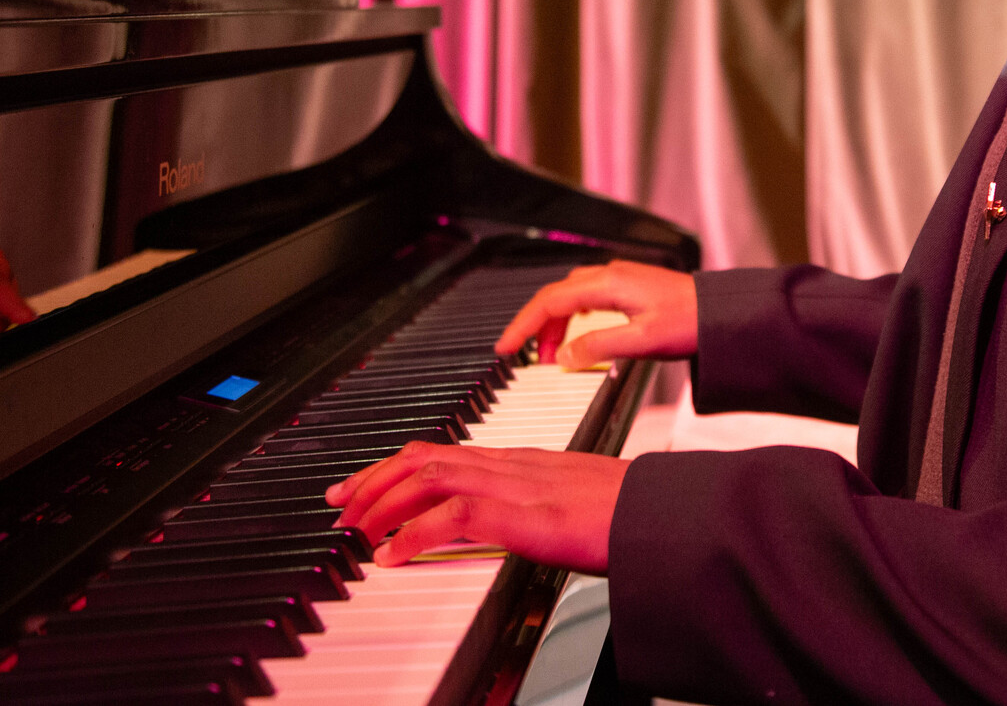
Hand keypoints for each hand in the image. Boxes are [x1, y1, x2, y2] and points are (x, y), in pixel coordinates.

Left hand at [326, 442, 626, 571]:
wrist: (666, 514)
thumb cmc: (630, 514)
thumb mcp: (570, 505)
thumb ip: (534, 508)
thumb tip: (506, 526)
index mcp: (521, 461)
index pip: (443, 451)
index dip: (394, 465)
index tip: (361, 485)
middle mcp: (512, 464)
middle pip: (424, 457)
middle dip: (373, 479)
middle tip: (339, 504)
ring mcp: (518, 486)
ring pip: (430, 476)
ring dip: (383, 502)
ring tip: (356, 530)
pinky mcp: (527, 515)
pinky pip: (455, 517)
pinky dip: (415, 532)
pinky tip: (393, 556)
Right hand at [492, 260, 696, 369]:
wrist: (721, 313)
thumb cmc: (689, 322)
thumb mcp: (641, 341)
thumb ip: (598, 347)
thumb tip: (562, 356)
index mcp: (608, 284)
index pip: (549, 301)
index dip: (523, 325)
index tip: (504, 347)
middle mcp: (610, 276)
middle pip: (555, 296)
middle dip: (535, 327)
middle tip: (525, 358)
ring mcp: (619, 280)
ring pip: (570, 297)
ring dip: (555, 324)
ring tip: (552, 355)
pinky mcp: (629, 288)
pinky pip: (587, 298)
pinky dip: (572, 318)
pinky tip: (577, 335)